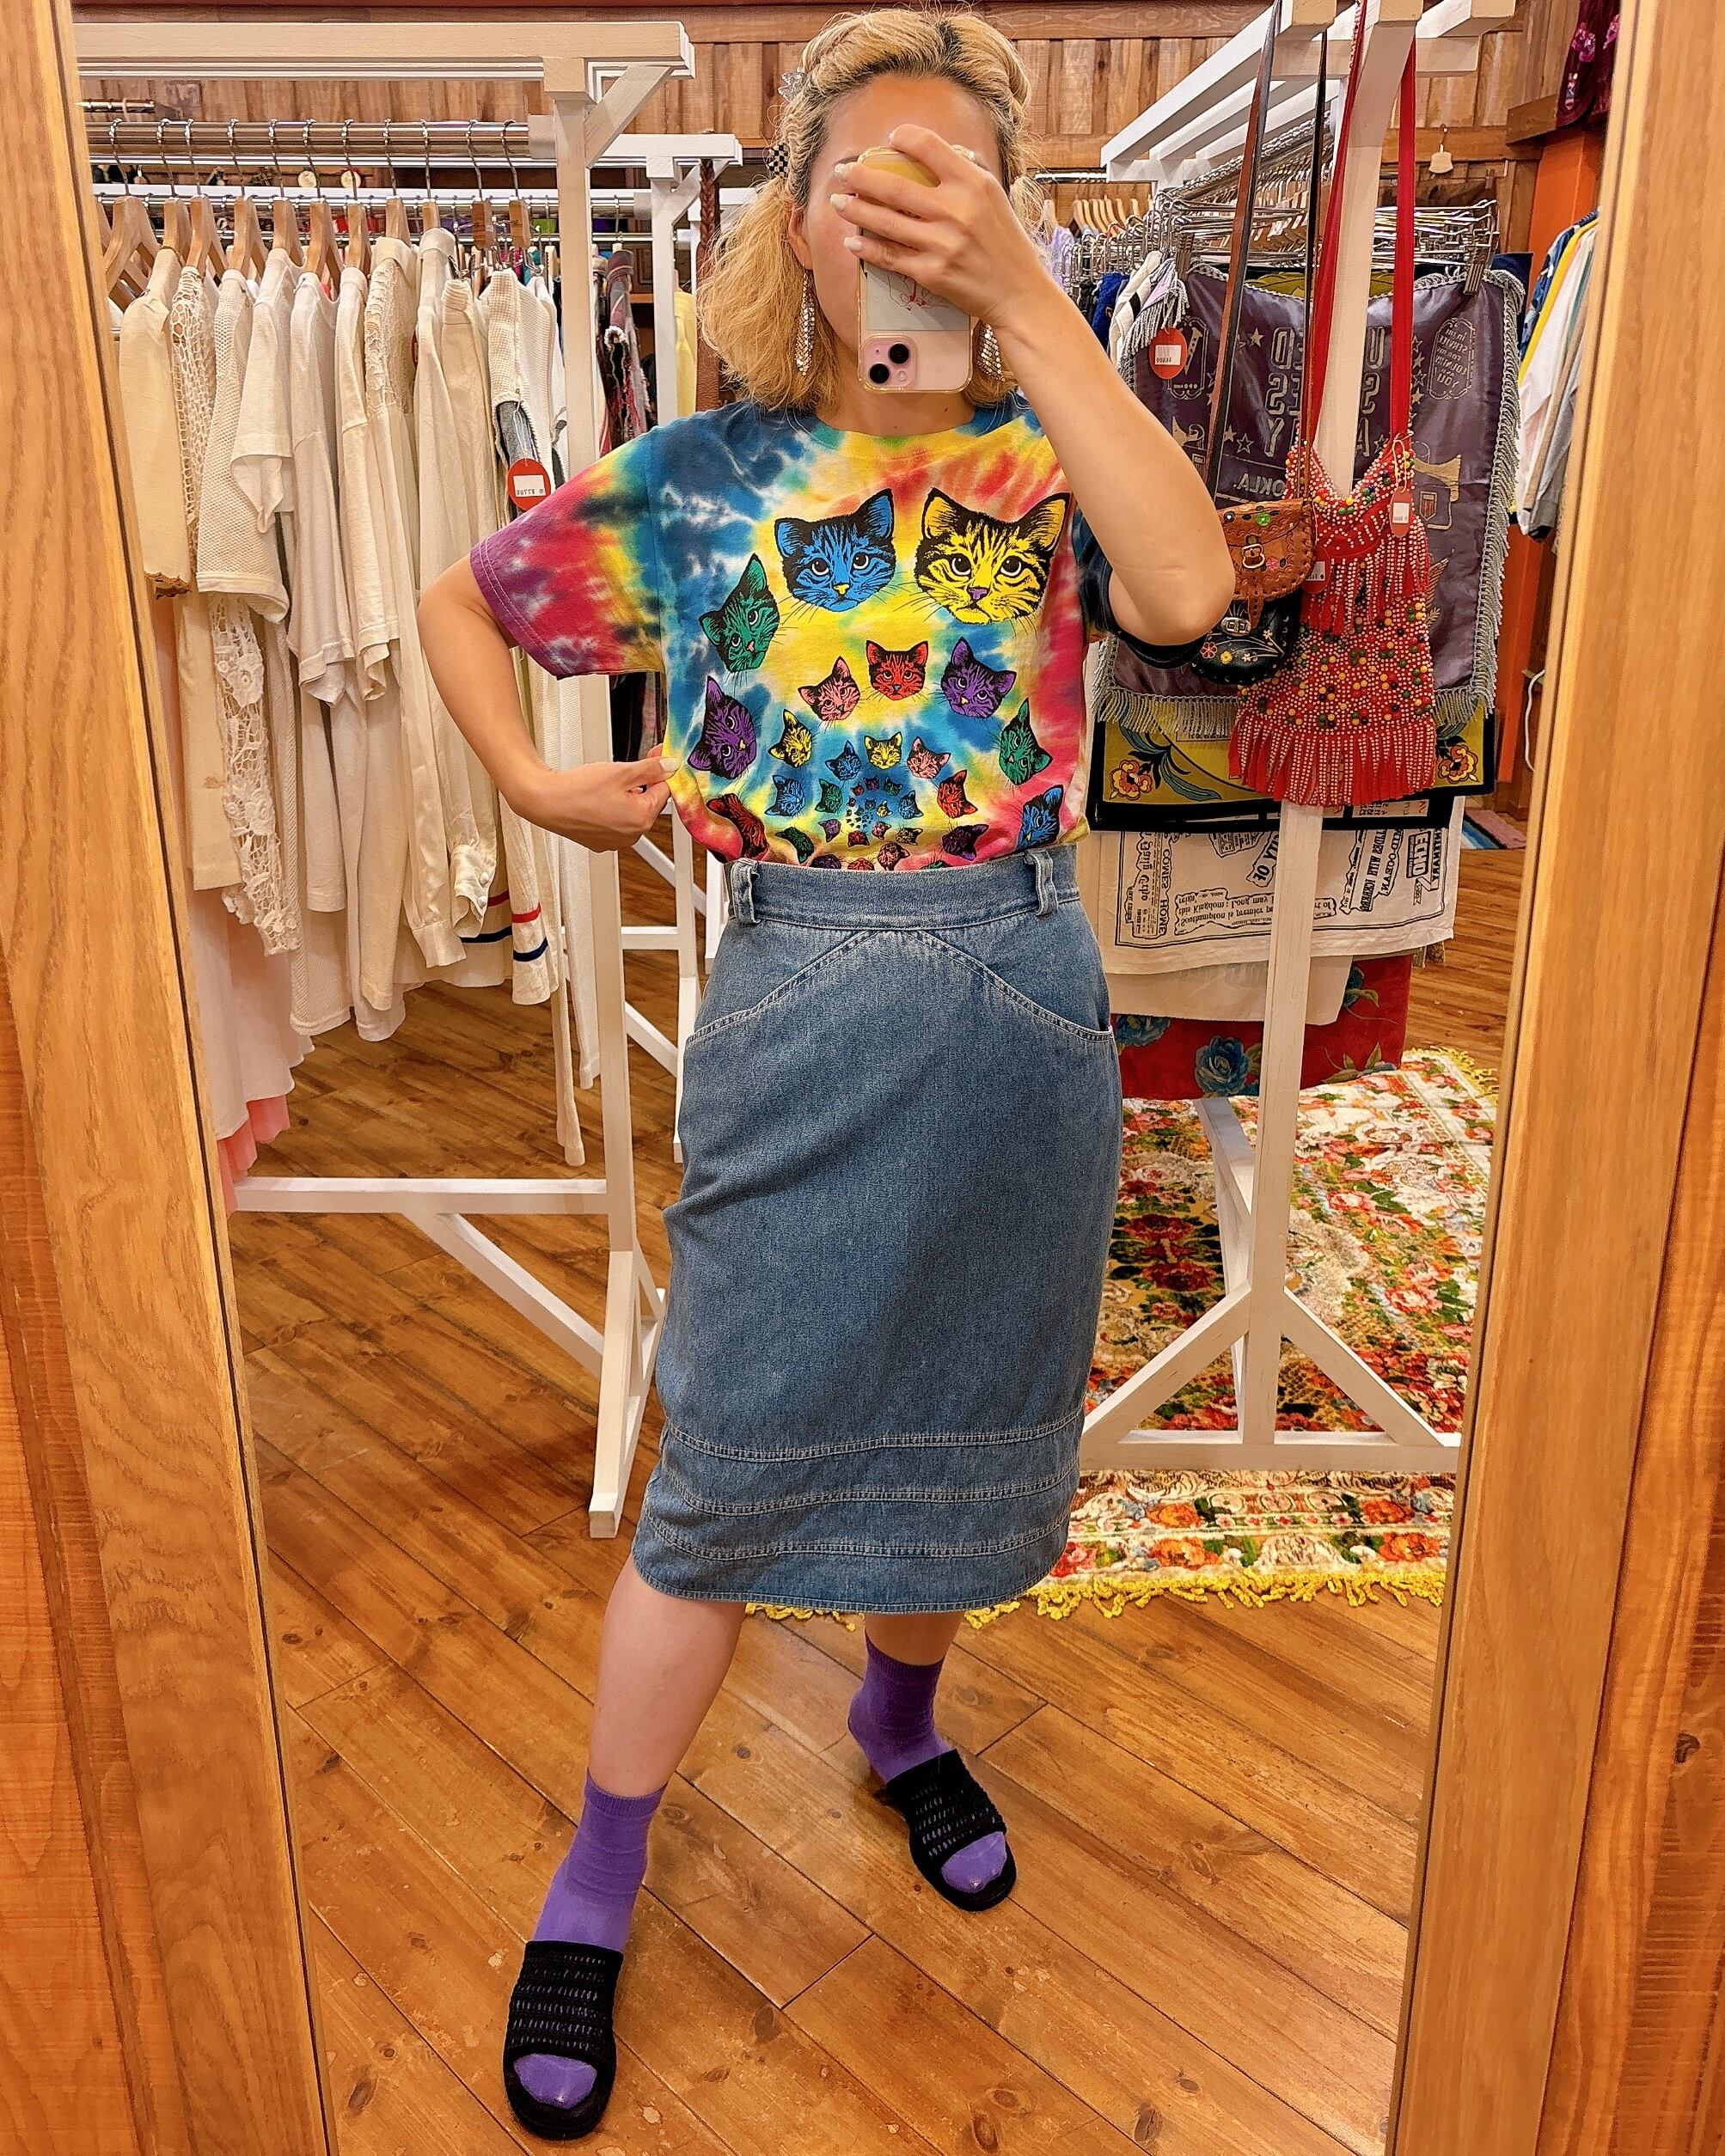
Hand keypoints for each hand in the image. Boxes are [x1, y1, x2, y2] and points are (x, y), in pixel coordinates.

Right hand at [512, 751, 670, 849]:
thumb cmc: (578, 791)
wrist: (546, 803)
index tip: (657, 758)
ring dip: (627, 796)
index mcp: (642, 819)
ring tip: (608, 783)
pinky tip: (598, 797)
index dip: (661, 771)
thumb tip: (670, 767)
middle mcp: (632, 835)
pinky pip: (614, 822)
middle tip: (629, 767)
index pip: (665, 792)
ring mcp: (615, 841)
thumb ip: (650, 770)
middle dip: (644, 784)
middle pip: (649, 803)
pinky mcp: (600, 841)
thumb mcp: (621, 772)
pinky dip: (611, 809)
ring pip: (631, 813)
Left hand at [828, 124, 1048, 336]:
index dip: (903, 137)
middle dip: (861, 177)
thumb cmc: (1005, 242)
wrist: (1018, 292)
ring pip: (886, 222)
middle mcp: (955, 210)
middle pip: (895, 186)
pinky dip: (867, 248)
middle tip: (842, 172)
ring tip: (837, 201)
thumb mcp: (994, 195)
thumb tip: (936, 151)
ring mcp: (941, 244)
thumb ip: (966, 171)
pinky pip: (890, 257)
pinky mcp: (932, 273)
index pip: (929, 146)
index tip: (889, 140)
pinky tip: (852, 240)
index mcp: (973, 183)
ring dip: (856, 210)